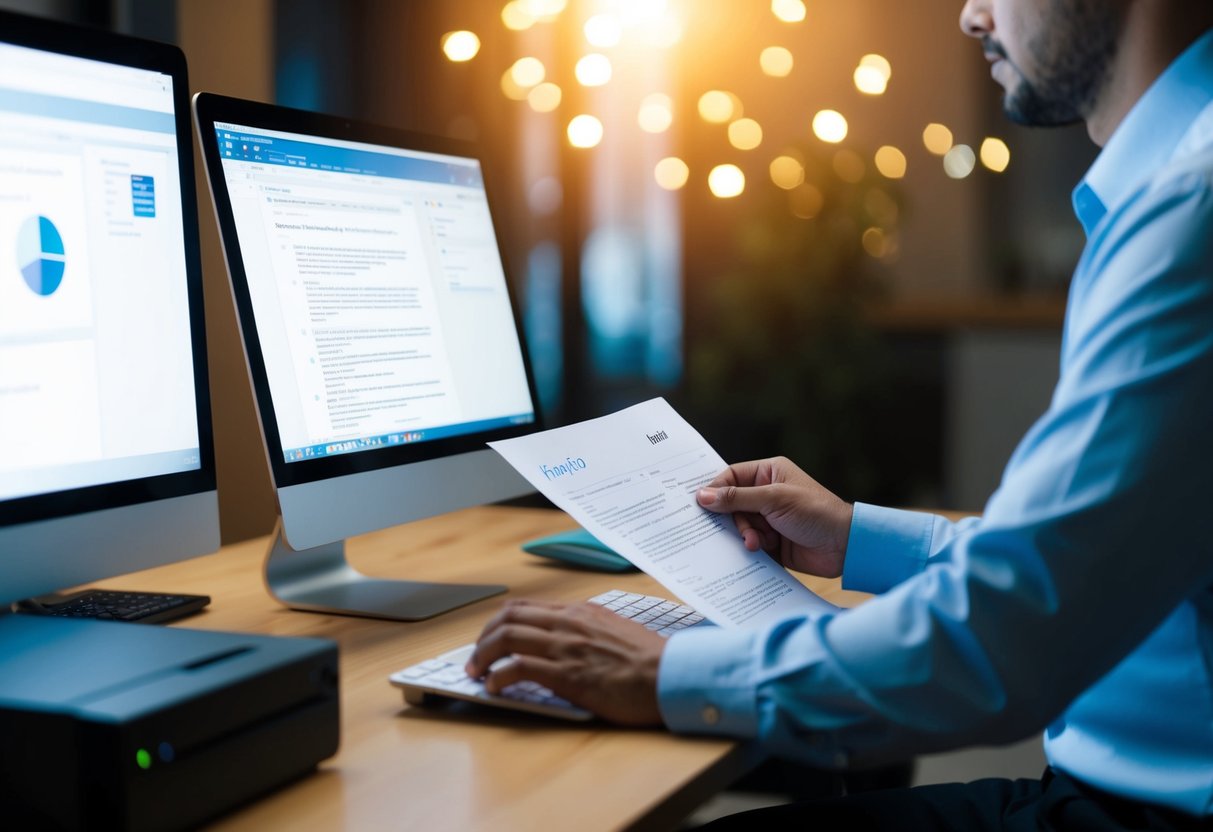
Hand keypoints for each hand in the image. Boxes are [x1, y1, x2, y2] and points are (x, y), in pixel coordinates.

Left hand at [465, 598, 666, 725]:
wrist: (670, 675)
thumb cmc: (651, 660)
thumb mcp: (615, 631)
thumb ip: (589, 630)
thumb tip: (571, 640)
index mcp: (580, 613)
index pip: (526, 608)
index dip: (499, 622)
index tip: (490, 638)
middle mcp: (568, 623)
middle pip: (508, 618)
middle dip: (483, 638)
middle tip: (476, 657)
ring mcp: (566, 647)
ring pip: (507, 638)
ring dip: (483, 656)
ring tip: (476, 673)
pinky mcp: (567, 675)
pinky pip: (520, 667)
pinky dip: (499, 676)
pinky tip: (495, 688)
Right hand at [696, 456, 852, 577]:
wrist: (845, 547)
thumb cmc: (816, 513)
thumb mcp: (774, 500)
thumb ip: (737, 498)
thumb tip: (702, 495)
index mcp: (769, 474)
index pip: (731, 477)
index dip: (715, 490)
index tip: (701, 505)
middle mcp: (766, 494)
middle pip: (731, 504)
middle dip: (733, 519)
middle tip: (741, 530)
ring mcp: (768, 519)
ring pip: (738, 526)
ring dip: (745, 536)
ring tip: (757, 544)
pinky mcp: (771, 542)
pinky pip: (748, 543)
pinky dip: (750, 549)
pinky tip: (759, 551)